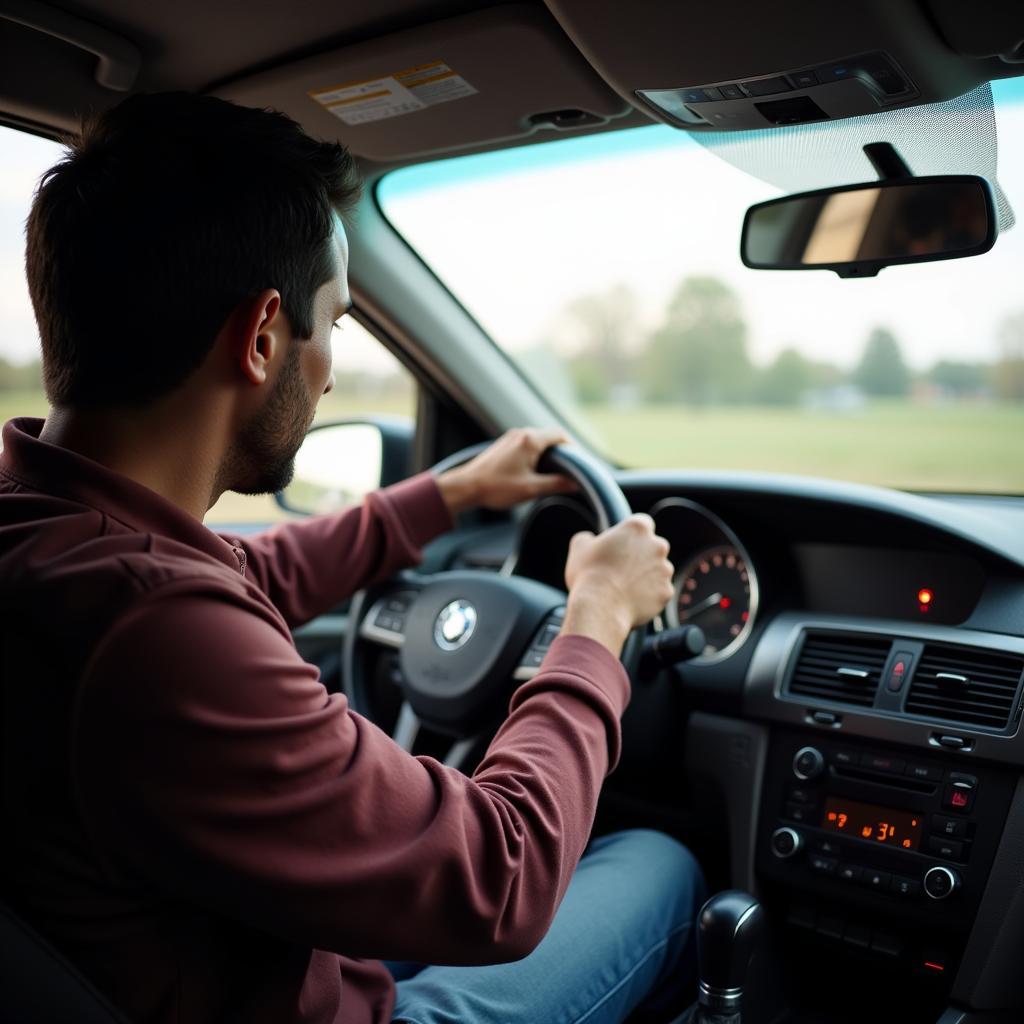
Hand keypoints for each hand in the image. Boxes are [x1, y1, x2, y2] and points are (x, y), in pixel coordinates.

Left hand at [435, 427, 576, 515]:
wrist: (466, 487)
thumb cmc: (496, 487)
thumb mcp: (531, 489)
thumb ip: (556, 484)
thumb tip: (576, 484)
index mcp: (530, 441)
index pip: (560, 435)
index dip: (573, 447)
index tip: (579, 461)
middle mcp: (521, 434)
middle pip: (549, 436)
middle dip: (561, 450)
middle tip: (569, 467)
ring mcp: (511, 438)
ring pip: (537, 439)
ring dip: (548, 452)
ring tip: (553, 470)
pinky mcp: (504, 445)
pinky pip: (526, 443)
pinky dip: (536, 452)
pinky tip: (535, 469)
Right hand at [561, 514, 674, 656]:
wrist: (600, 607)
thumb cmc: (588, 574)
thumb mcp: (579, 548)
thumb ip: (587, 537)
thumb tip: (588, 539)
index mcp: (638, 528)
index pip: (642, 523)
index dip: (631, 535)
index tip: (622, 545)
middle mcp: (658, 545)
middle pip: (654, 547)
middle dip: (642, 556)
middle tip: (622, 569)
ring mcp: (665, 570)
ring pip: (658, 571)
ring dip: (646, 576)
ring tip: (624, 588)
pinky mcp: (666, 592)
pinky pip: (659, 592)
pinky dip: (649, 596)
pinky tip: (631, 600)